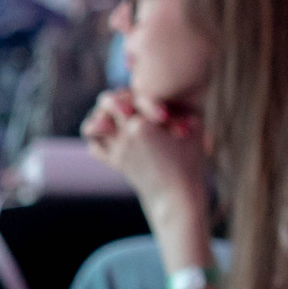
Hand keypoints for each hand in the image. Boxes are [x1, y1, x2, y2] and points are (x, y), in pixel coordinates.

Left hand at [79, 89, 207, 219]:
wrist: (177, 196)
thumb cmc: (190, 160)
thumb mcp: (195, 128)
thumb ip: (182, 106)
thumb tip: (172, 92)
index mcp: (144, 125)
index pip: (133, 94)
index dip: (142, 95)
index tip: (159, 110)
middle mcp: (125, 136)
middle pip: (106, 102)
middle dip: (117, 98)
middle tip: (130, 105)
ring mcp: (117, 150)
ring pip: (92, 125)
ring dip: (100, 117)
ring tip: (115, 118)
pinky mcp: (114, 163)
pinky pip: (94, 146)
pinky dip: (99, 138)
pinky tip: (112, 136)